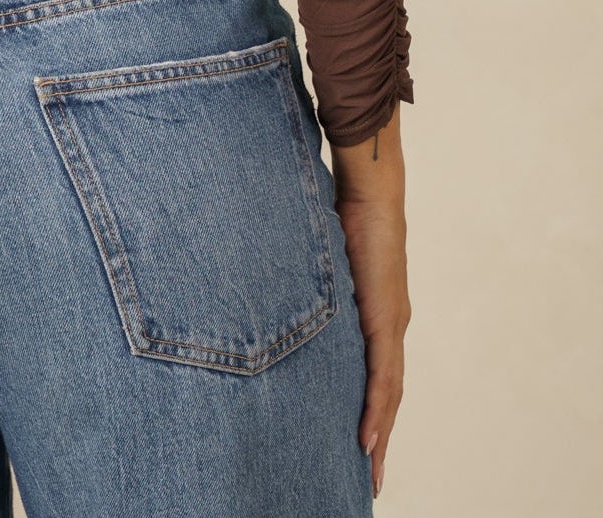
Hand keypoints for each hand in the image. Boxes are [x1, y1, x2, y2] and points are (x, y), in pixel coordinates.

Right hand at [329, 111, 411, 500]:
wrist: (371, 192)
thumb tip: (278, 292)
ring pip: (388, 394)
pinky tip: (369, 438)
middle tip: (366, 476)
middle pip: (386, 395)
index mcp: (375, 314)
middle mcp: (389, 325)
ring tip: (368, 468)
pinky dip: (377, 410)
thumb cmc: (344, 215)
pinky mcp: (386, 319)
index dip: (369, 410)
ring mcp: (391, 325)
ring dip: (378, 433)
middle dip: (377, 437)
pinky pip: (383, 377)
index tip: (359, 444)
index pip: (375, 374)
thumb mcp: (322, 262)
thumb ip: (311, 285)